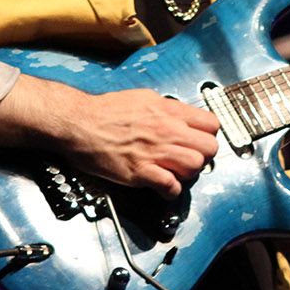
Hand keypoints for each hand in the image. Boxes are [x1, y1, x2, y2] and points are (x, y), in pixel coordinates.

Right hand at [0, 74, 219, 199]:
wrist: (78, 122)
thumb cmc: (105, 110)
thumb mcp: (143, 98)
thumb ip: (166, 109)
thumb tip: (180, 117)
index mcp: (169, 110)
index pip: (211, 124)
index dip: (208, 136)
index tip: (200, 141)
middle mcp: (167, 130)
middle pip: (209, 148)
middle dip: (203, 156)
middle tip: (190, 159)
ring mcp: (155, 152)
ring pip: (195, 167)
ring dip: (188, 174)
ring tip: (176, 173)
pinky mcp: (141, 172)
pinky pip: (171, 187)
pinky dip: (171, 191)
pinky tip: (163, 187)